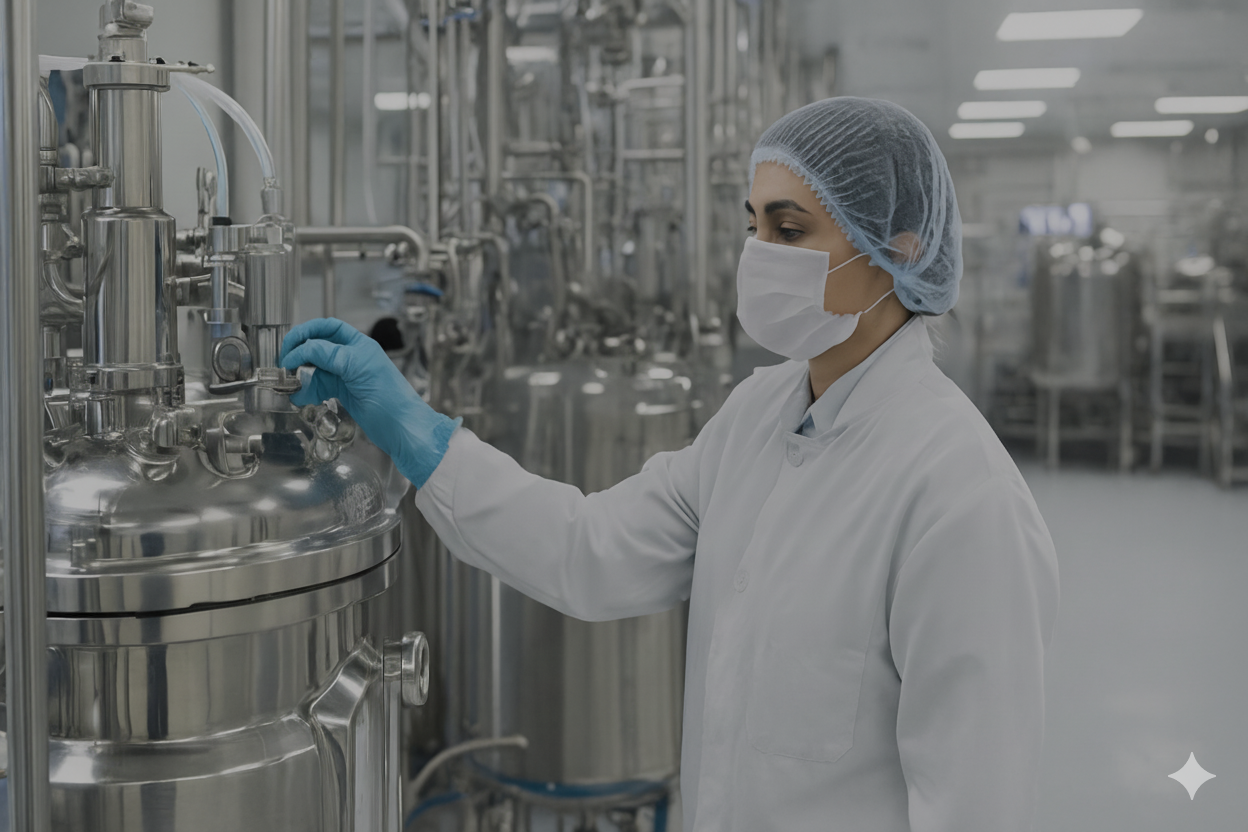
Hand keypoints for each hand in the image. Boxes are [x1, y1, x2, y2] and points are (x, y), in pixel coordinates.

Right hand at [280, 318, 459, 487]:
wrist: (402, 428)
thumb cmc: (390, 397)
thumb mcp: (357, 368)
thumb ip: (329, 354)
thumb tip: (303, 348)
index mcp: (359, 345)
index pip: (328, 328)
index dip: (307, 332)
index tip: (290, 345)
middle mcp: (352, 357)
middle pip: (318, 347)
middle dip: (299, 355)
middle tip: (285, 366)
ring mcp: (347, 376)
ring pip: (316, 369)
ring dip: (301, 376)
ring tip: (291, 386)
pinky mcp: (344, 393)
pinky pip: (320, 386)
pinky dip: (307, 390)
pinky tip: (300, 397)